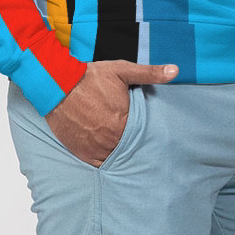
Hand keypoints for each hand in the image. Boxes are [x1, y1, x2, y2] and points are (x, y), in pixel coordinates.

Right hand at [44, 60, 178, 166]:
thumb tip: (175, 71)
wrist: (59, 84)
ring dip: (118, 151)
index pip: (142, 135)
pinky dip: (104, 158)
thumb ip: (150, 73)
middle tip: (129, 136)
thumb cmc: (92, 77)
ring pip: (115, 157)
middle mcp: (111, 138)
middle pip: (129, 147)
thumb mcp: (122, 70)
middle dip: (131, 141)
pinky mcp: (82, 153)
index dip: (143, 131)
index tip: (143, 129)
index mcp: (124, 121)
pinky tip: (107, 150)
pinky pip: (99, 163)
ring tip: (119, 144)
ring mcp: (96, 148)